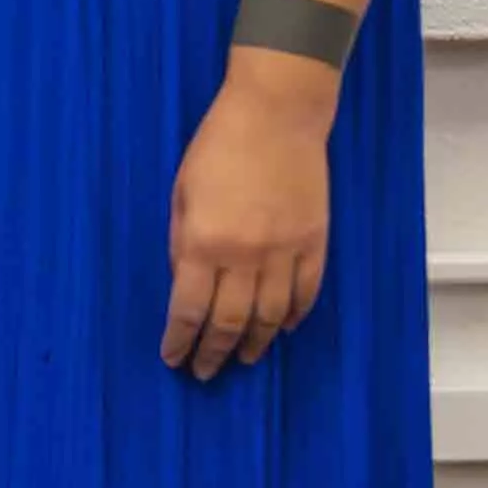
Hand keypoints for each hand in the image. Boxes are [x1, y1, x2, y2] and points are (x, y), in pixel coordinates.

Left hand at [164, 61, 336, 378]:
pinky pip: (305, 293)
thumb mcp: (182, 194)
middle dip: (214, 353)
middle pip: (229, 322)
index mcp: (203, 242)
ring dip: (254, 344)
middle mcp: (245, 255)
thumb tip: (184, 284)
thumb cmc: (219, 147)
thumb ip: (182, 243)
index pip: (188, 309)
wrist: (276, 115)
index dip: (179, 340)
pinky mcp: (315, 242)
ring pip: (269, 316)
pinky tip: (279, 329)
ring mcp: (285, 251)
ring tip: (243, 360)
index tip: (173, 358)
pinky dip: (293, 316)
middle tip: (205, 372)